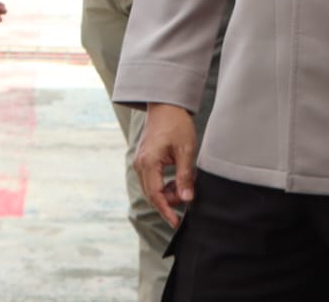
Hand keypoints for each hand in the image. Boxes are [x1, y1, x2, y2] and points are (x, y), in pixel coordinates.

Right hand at [133, 103, 197, 227]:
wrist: (165, 105)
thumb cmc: (176, 124)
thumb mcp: (186, 150)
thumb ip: (185, 176)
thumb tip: (187, 199)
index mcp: (148, 163)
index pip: (156, 196)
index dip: (166, 211)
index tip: (176, 223)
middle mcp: (140, 165)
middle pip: (152, 195)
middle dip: (169, 202)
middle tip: (188, 196)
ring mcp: (140, 162)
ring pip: (152, 189)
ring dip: (167, 193)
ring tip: (185, 185)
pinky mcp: (143, 160)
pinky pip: (151, 181)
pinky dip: (163, 185)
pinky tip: (177, 179)